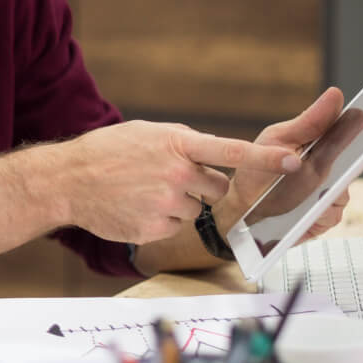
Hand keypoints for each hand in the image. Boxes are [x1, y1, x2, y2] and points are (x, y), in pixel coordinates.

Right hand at [55, 120, 300, 243]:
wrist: (67, 181)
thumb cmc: (106, 153)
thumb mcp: (147, 134)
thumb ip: (183, 143)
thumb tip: (212, 156)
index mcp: (176, 144)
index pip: (232, 152)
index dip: (267, 158)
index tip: (295, 162)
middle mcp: (176, 174)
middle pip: (216, 187)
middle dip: (201, 185)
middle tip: (168, 179)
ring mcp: (166, 204)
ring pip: (195, 209)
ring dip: (179, 203)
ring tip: (144, 193)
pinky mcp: (155, 229)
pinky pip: (176, 227)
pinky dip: (161, 220)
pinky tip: (137, 208)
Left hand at [226, 87, 355, 241]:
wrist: (241, 204)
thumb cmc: (259, 168)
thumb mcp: (279, 139)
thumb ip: (311, 122)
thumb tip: (336, 94)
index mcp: (324, 145)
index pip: (352, 133)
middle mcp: (333, 170)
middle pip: (353, 164)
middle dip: (347, 161)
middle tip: (329, 160)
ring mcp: (330, 195)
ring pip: (342, 192)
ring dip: (324, 191)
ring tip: (305, 191)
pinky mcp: (324, 218)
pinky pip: (332, 214)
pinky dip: (319, 211)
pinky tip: (305, 210)